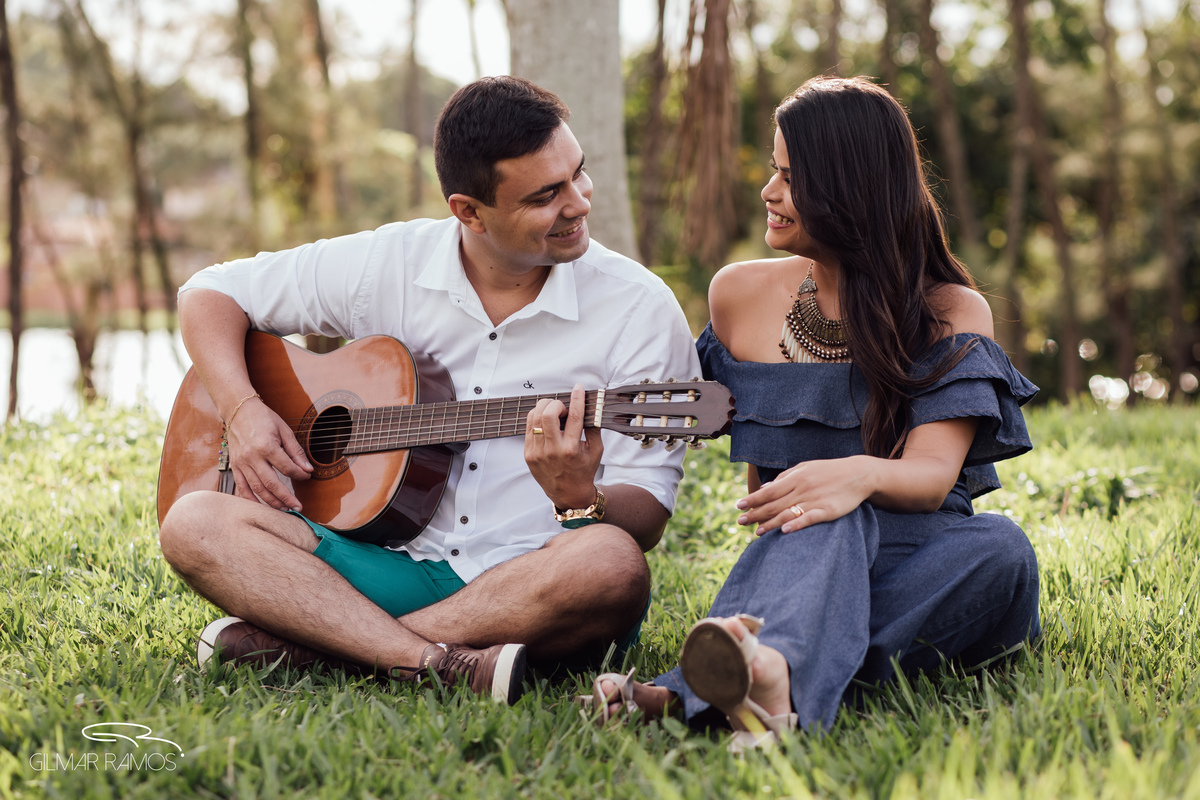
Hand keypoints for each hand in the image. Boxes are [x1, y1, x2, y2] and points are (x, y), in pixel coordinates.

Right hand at [225, 397, 313, 510]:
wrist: (239, 411)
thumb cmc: (263, 418)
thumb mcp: (284, 431)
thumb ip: (296, 451)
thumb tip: (307, 469)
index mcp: (266, 446)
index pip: (287, 468)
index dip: (299, 475)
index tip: (307, 476)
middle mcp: (252, 457)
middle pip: (271, 484)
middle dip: (286, 498)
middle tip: (298, 507)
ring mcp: (241, 463)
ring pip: (257, 489)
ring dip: (272, 502)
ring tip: (284, 509)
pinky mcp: (234, 467)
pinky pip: (241, 487)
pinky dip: (251, 500)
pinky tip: (261, 507)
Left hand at [524, 384, 602, 509]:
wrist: (568, 493)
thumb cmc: (583, 470)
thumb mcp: (596, 451)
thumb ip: (594, 428)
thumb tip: (591, 407)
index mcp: (571, 450)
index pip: (574, 417)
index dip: (577, 399)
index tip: (578, 388)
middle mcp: (552, 451)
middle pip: (548, 414)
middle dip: (556, 404)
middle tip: (563, 408)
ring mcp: (537, 453)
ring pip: (534, 417)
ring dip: (545, 408)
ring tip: (554, 413)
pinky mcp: (528, 454)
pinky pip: (528, 427)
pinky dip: (537, 418)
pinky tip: (546, 422)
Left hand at [735, 456, 872, 535]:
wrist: (859, 474)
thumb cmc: (828, 471)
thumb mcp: (805, 468)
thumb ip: (784, 478)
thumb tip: (764, 488)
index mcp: (795, 477)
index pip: (769, 491)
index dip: (753, 499)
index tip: (738, 506)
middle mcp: (802, 488)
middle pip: (774, 504)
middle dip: (755, 513)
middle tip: (740, 521)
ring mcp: (815, 500)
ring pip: (787, 513)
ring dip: (770, 523)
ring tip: (756, 532)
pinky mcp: (828, 511)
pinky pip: (809, 518)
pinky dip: (796, 524)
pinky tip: (784, 531)